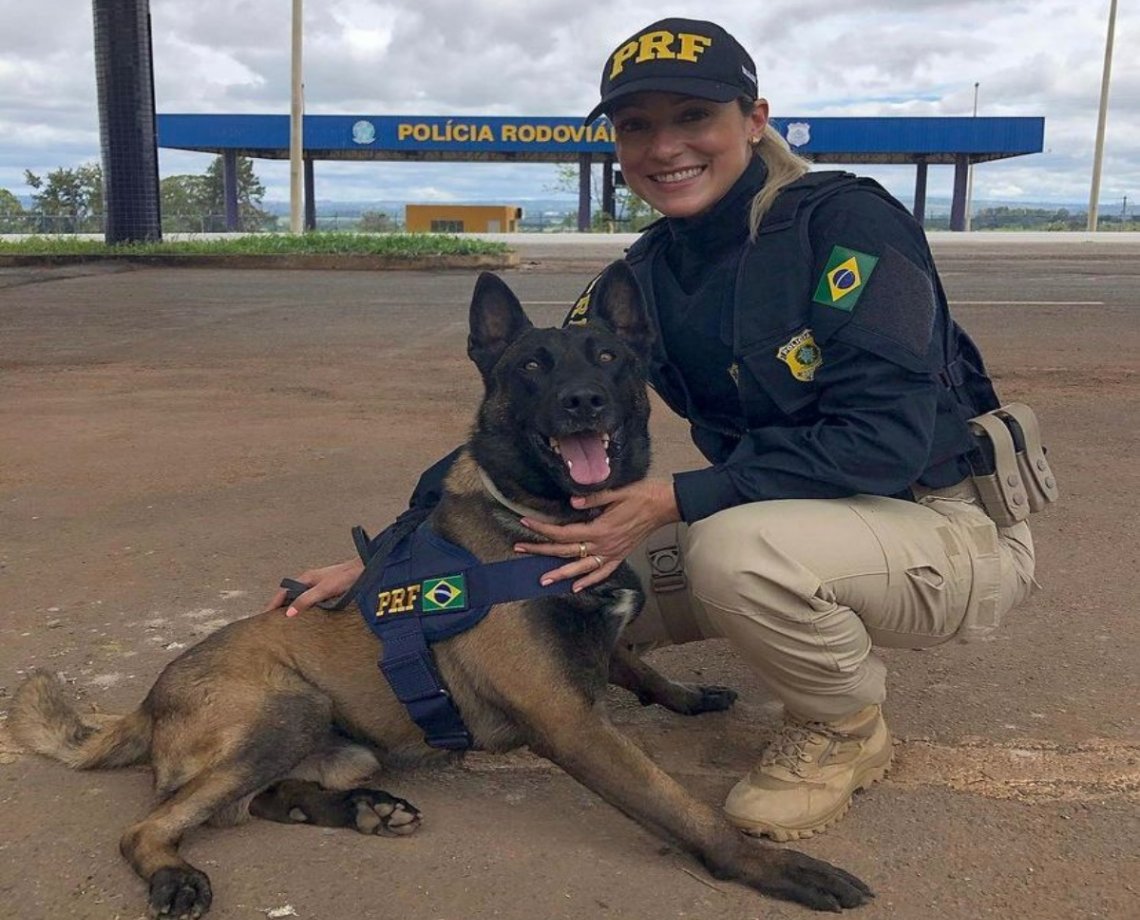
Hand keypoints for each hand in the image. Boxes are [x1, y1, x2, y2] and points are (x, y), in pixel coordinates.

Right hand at [263, 558, 363, 616]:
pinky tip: (306, 617)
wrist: (365, 569)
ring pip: (299, 597)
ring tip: (286, 623)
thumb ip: (306, 600)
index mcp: (306, 578)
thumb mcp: (324, 589)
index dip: (272, 605)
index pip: (282, 592)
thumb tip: (288, 613)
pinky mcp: (327, 590)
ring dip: (292, 608)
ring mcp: (318, 585)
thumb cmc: (346, 577)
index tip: (263, 618)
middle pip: (289, 595)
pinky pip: (310, 599)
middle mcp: (310, 580)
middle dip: (279, 607)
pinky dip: (303, 608)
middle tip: (272, 624)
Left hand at [513, 478, 679, 591]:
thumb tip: (571, 503)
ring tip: (542, 579)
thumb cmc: (641, 495)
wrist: (663, 505)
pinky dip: (589, 581)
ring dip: (560, 574)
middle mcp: (604, 545)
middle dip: (541, 550)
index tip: (525, 523)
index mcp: (600, 529)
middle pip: (566, 551)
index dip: (542, 529)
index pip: (564, 532)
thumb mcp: (616, 492)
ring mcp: (612, 553)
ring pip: (581, 568)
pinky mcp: (620, 556)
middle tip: (520, 548)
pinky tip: (576, 587)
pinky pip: (603, 572)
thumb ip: (592, 499)